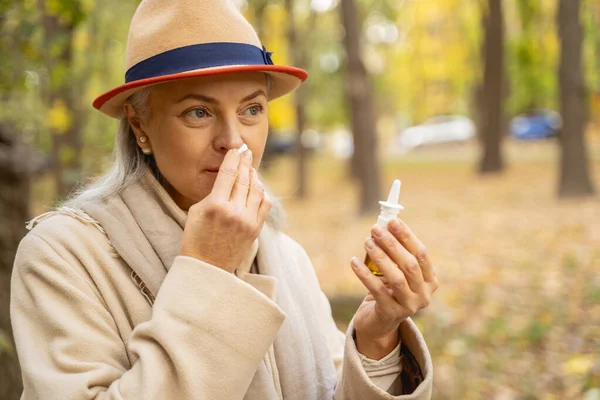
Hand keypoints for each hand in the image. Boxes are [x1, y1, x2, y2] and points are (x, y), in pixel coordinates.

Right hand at [179, 148, 271, 272]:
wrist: (207, 267)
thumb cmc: (195, 237)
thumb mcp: (196, 210)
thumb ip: (213, 192)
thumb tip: (227, 176)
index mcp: (216, 205)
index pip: (228, 173)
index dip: (234, 157)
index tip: (237, 148)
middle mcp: (235, 211)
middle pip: (244, 178)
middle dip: (245, 162)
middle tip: (245, 151)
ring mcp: (248, 220)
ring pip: (257, 189)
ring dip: (254, 176)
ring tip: (250, 169)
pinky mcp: (256, 228)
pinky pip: (264, 203)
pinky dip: (262, 192)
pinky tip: (256, 186)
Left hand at [350, 219, 438, 359]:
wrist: (378, 323)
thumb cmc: (388, 290)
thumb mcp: (396, 272)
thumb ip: (395, 253)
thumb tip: (384, 226)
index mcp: (430, 281)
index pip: (421, 254)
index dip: (407, 236)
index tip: (392, 221)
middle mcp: (424, 295)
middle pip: (410, 265)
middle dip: (393, 244)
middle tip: (375, 229)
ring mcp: (409, 306)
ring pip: (396, 278)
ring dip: (380, 257)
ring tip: (367, 242)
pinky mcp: (390, 313)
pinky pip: (377, 290)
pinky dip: (364, 274)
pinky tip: (354, 261)